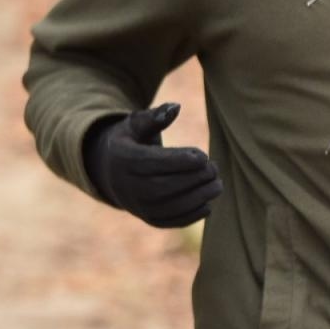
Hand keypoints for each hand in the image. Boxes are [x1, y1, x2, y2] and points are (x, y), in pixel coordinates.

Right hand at [83, 103, 222, 227]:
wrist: (112, 171)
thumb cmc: (132, 141)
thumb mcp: (136, 124)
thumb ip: (155, 116)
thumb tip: (177, 107)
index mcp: (124, 159)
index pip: (154, 163)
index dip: (181, 161)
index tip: (203, 156)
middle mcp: (127, 186)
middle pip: (164, 186)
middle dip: (194, 179)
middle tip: (214, 169)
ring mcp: (138, 206)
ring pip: (169, 206)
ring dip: (198, 197)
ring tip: (217, 185)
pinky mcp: (149, 219)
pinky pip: (171, 221)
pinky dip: (192, 214)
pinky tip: (208, 202)